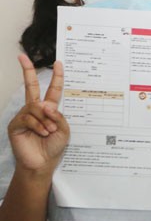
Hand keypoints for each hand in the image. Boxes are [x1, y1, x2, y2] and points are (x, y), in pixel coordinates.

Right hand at [8, 55, 69, 175]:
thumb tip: (46, 104)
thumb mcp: (64, 130)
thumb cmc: (53, 147)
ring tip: (50, 132)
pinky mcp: (16, 124)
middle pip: (31, 87)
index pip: (53, 90)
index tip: (58, 63)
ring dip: (46, 120)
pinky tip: (42, 133)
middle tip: (22, 57)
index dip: (56, 77)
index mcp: (49, 110)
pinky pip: (28, 118)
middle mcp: (35, 109)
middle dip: (27, 71)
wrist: (42, 163)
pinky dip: (38, 125)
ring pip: (35, 107)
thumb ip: (58, 116)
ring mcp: (24, 116)